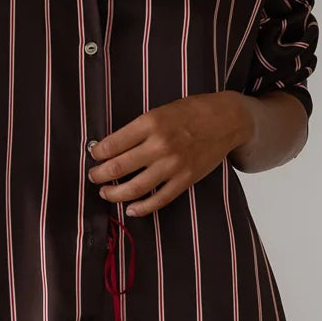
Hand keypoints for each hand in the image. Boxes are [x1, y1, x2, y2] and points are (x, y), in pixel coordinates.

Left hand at [87, 93, 253, 214]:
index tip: (94, 156)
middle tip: (94, 176)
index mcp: (150, 123)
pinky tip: (131, 209)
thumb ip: (139, 129)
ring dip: (114, 193)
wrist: (227, 120)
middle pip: (117, 168)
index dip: (97, 153)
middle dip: (99, 175)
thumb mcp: (161, 111)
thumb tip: (112, 146)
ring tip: (105, 192)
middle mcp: (159, 145)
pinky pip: (159, 200)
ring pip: (134, 188)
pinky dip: (141, 208)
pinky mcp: (185, 179)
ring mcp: (173, 165)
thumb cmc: (192, 112)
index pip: (111, 144)